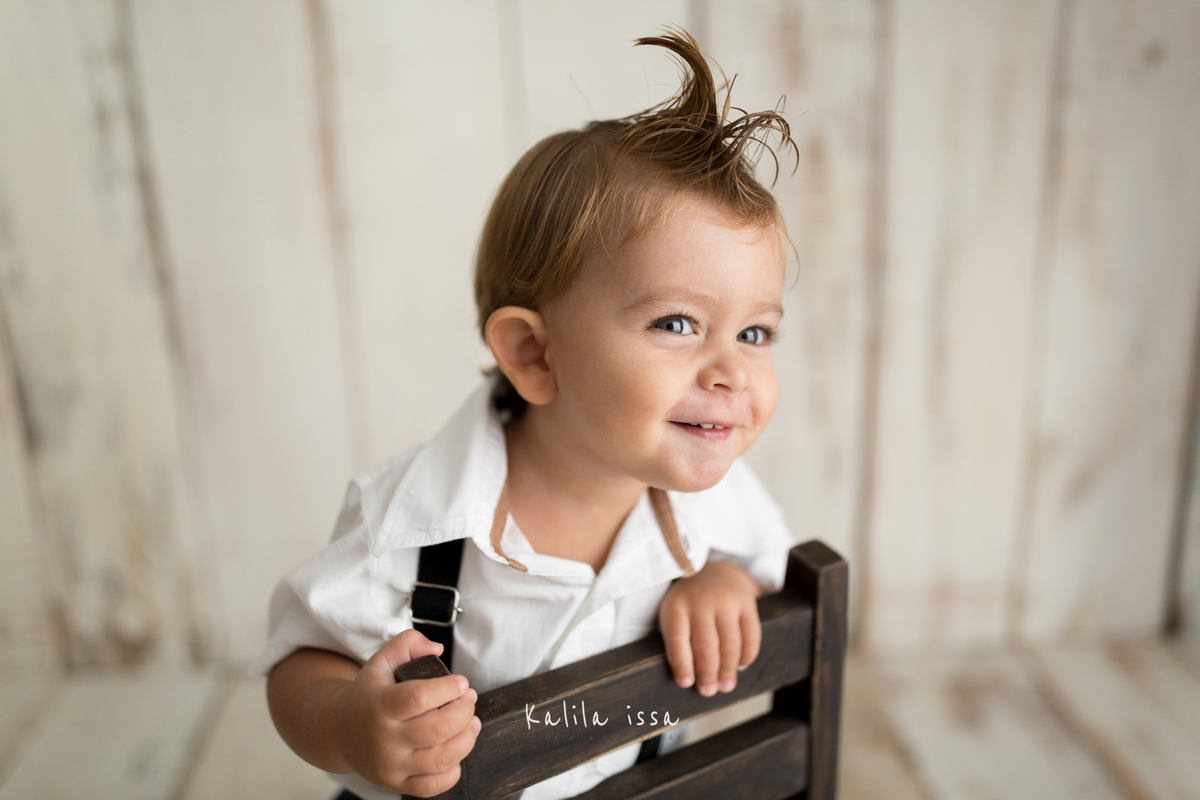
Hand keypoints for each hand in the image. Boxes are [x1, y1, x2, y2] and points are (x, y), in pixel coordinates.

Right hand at [332, 630, 479, 795]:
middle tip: (470, 699)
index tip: (462, 682)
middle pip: (437, 729)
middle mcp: (384, 739)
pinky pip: (432, 786)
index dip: (448, 689)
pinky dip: (453, 771)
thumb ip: (408, 643)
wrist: (340, 732)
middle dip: (464, 712)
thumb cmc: (369, 694)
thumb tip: (437, 648)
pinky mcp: (397, 784)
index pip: (418, 697)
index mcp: (379, 705)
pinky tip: (455, 749)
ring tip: (472, 721)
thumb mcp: (381, 661)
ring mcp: (390, 765)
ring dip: (467, 738)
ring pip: (440, 759)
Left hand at [658, 560, 761, 697]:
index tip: (686, 684)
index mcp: (677, 605)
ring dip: (728, 670)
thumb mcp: (674, 614)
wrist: (713, 571)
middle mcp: (701, 600)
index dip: (682, 665)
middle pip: (706, 645)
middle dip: (708, 674)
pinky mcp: (747, 602)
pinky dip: (747, 656)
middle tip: (709, 692)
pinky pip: (751, 635)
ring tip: (725, 686)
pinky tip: (740, 666)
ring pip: (730, 643)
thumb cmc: (689, 604)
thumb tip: (688, 681)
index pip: (678, 639)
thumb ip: (678, 641)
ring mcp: (726, 600)